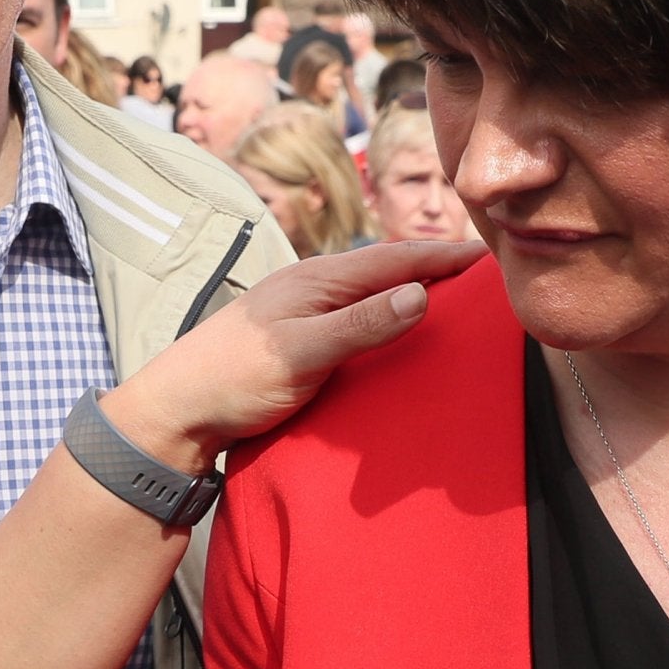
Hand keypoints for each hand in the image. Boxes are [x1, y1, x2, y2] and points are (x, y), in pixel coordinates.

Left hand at [104, 239, 484, 470]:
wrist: (177, 411)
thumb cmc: (234, 379)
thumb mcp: (302, 352)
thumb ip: (360, 325)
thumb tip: (420, 294)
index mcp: (319, 280)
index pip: (395, 258)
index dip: (444, 257)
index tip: (491, 256)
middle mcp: (315, 289)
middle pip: (388, 271)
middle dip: (436, 269)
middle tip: (486, 276)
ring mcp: (306, 314)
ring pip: (373, 295)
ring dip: (413, 293)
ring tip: (457, 300)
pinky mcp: (302, 342)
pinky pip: (359, 320)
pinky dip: (389, 318)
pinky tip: (401, 334)